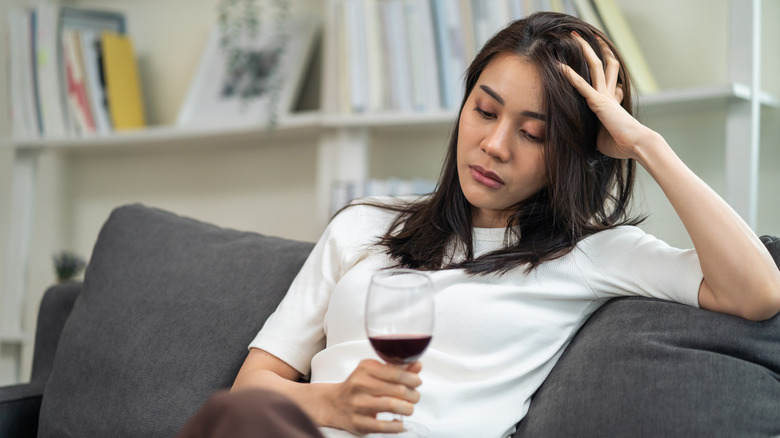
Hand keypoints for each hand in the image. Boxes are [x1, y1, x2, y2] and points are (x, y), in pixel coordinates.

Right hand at [323, 359, 422, 434]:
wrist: (334, 404)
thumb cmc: (359, 386)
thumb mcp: (374, 372)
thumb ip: (397, 368)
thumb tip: (417, 366)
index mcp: (366, 368)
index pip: (396, 372)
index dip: (412, 379)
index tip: (417, 382)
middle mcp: (360, 384)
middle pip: (398, 389)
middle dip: (413, 395)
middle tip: (415, 397)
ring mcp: (358, 404)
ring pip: (392, 406)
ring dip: (407, 409)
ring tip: (409, 408)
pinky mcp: (358, 422)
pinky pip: (383, 426)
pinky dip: (396, 426)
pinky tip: (399, 423)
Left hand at [559, 33, 655, 160]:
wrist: (636, 144)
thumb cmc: (621, 145)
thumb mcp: (605, 139)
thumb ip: (597, 134)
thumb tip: (591, 141)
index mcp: (612, 102)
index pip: (610, 82)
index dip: (608, 72)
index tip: (601, 63)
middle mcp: (609, 94)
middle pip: (605, 65)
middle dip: (598, 49)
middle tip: (591, 36)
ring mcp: (604, 96)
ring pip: (595, 66)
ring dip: (586, 50)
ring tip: (577, 36)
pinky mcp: (598, 102)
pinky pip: (582, 85)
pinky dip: (570, 76)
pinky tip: (560, 67)